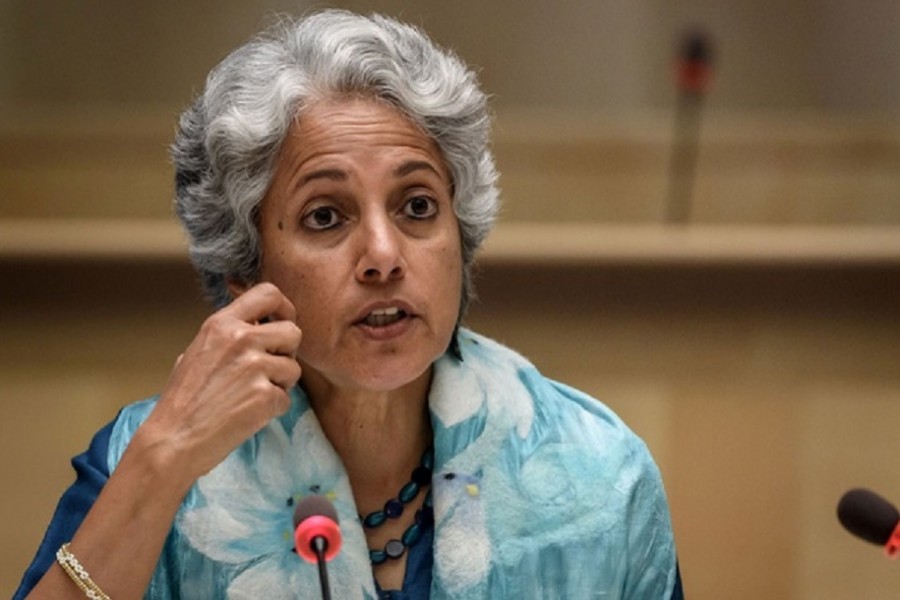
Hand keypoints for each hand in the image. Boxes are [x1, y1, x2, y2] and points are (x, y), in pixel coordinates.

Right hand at [138, 282, 301, 484]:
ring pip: (294, 368)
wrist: (173, 440)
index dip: (284, 308)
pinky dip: (273, 409)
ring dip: (280, 384)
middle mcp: (241, 339)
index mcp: (222, 323)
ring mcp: (255, 367)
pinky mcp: (265, 396)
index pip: (269, 293)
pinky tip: (248, 414)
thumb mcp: (198, 350)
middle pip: (293, 332)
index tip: (282, 323)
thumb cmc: (183, 400)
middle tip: (269, 370)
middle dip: (287, 352)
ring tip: (250, 396)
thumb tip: (258, 324)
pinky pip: (286, 398)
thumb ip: (229, 334)